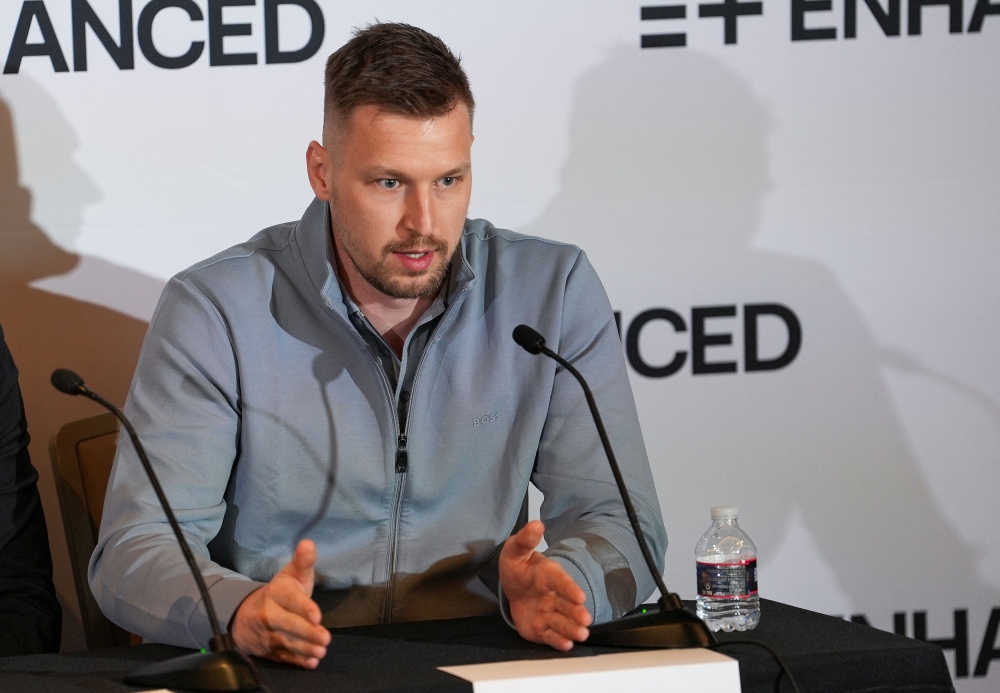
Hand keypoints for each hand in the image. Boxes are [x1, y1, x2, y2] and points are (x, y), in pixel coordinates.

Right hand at [230, 540, 330, 667]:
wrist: (247, 613)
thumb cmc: (280, 592)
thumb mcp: (291, 574)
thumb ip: (303, 562)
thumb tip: (309, 543)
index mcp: (277, 593)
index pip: (291, 600)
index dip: (304, 608)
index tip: (317, 616)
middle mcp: (270, 614)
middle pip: (289, 624)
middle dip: (307, 632)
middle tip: (325, 638)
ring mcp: (269, 634)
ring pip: (287, 642)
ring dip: (304, 648)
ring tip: (321, 651)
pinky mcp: (270, 650)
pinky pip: (283, 657)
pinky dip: (296, 661)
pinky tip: (310, 663)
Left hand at [500, 520, 592, 650]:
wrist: (513, 586)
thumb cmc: (519, 567)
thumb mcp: (516, 550)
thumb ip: (526, 539)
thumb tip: (536, 524)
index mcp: (549, 575)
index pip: (561, 581)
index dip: (570, 588)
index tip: (580, 596)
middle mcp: (553, 596)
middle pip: (566, 605)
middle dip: (576, 613)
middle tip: (585, 620)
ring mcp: (548, 613)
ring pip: (562, 622)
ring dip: (571, 628)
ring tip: (581, 634)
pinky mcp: (541, 629)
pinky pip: (550, 636)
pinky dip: (558, 641)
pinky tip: (567, 645)